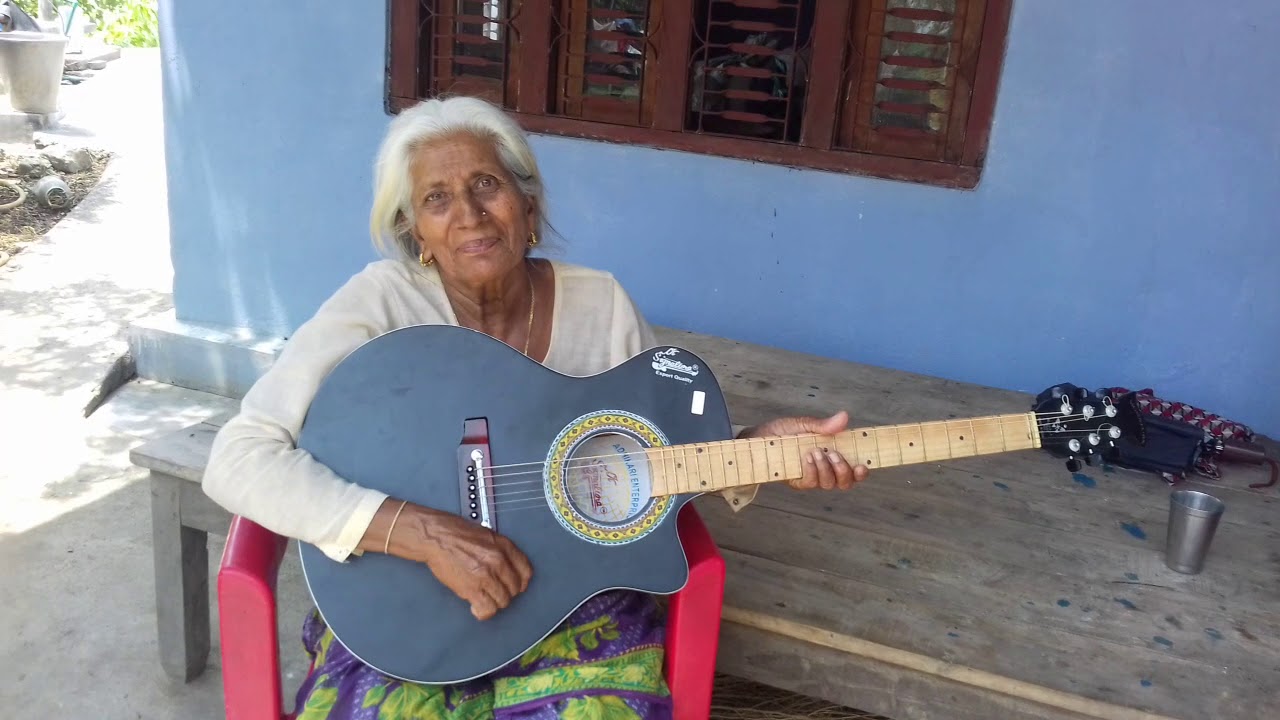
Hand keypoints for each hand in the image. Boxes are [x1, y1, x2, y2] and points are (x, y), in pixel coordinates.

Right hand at [362, 501, 532, 620]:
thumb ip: (502, 552)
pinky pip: (487, 609)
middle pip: (515, 589)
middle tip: (493, 591)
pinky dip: (483, 612)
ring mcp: (487, 576)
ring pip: (503, 601)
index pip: (526, 571)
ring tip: (482, 598)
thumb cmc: (457, 534)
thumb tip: (509, 569)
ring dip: (493, 602)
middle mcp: (499, 561)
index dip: (520, 582)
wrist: (436, 537)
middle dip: (505, 592)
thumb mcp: (488, 536)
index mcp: (505, 547)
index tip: (514, 585)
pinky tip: (476, 607)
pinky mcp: (472, 589)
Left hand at [738, 411, 868, 490]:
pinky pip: (809, 483)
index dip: (861, 472)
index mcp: (832, 454)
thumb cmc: (781, 431)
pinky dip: (811, 472)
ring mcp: (811, 476)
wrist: (757, 438)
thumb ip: (823, 425)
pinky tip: (806, 458)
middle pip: (845, 483)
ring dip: (826, 469)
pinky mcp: (797, 481)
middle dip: (843, 471)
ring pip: (828, 484)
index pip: (854, 469)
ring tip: (815, 452)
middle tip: (833, 453)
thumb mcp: (803, 424)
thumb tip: (844, 416)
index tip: (863, 465)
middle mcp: (825, 469)